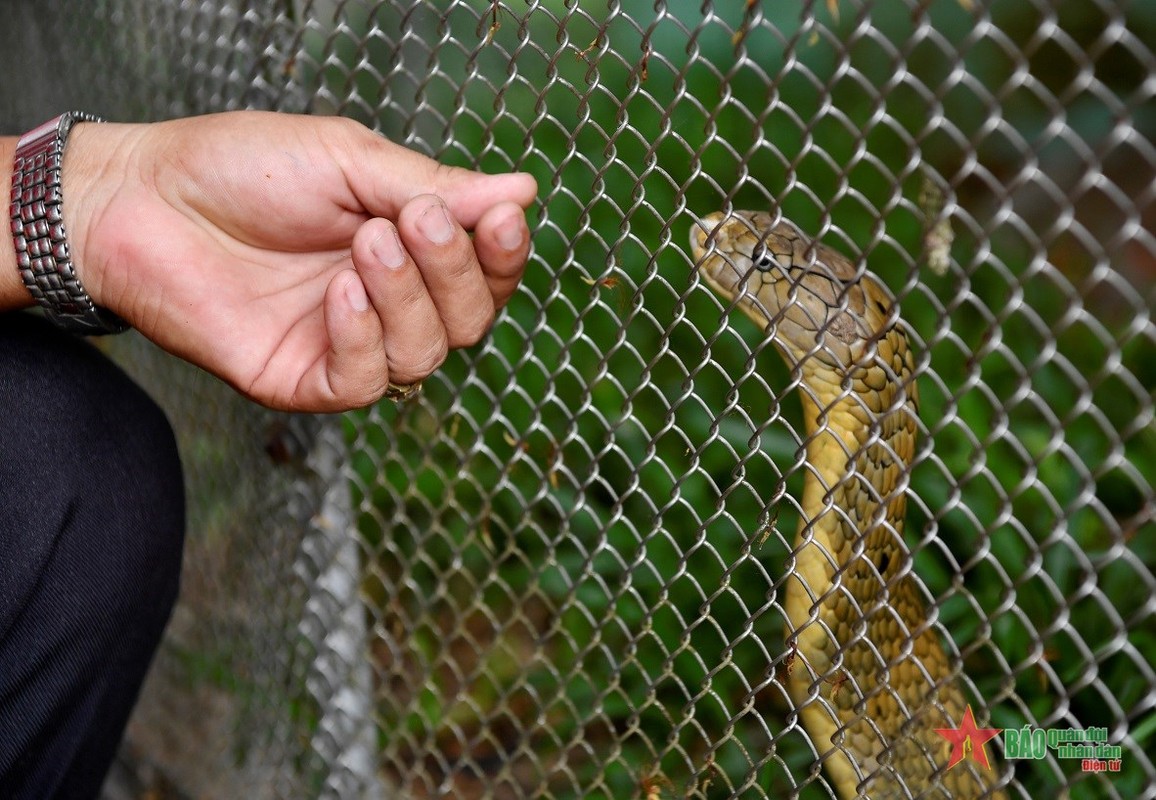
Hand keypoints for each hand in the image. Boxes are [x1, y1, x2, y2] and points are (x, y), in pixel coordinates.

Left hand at [60, 111, 536, 411]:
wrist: (143, 198)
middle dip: (453, 272)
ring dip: (407, 299)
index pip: (484, 274)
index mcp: (409, 250)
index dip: (502, 255)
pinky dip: (364, 338)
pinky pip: (364, 384)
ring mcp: (347, 345)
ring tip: (365, 243)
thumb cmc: (243, 168)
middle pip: (468, 322)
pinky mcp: (303, 380)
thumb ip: (434, 185)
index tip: (501, 219)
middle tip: (412, 219)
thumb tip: (524, 190)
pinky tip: (338, 293)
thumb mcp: (348, 161)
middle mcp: (388, 304)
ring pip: (424, 357)